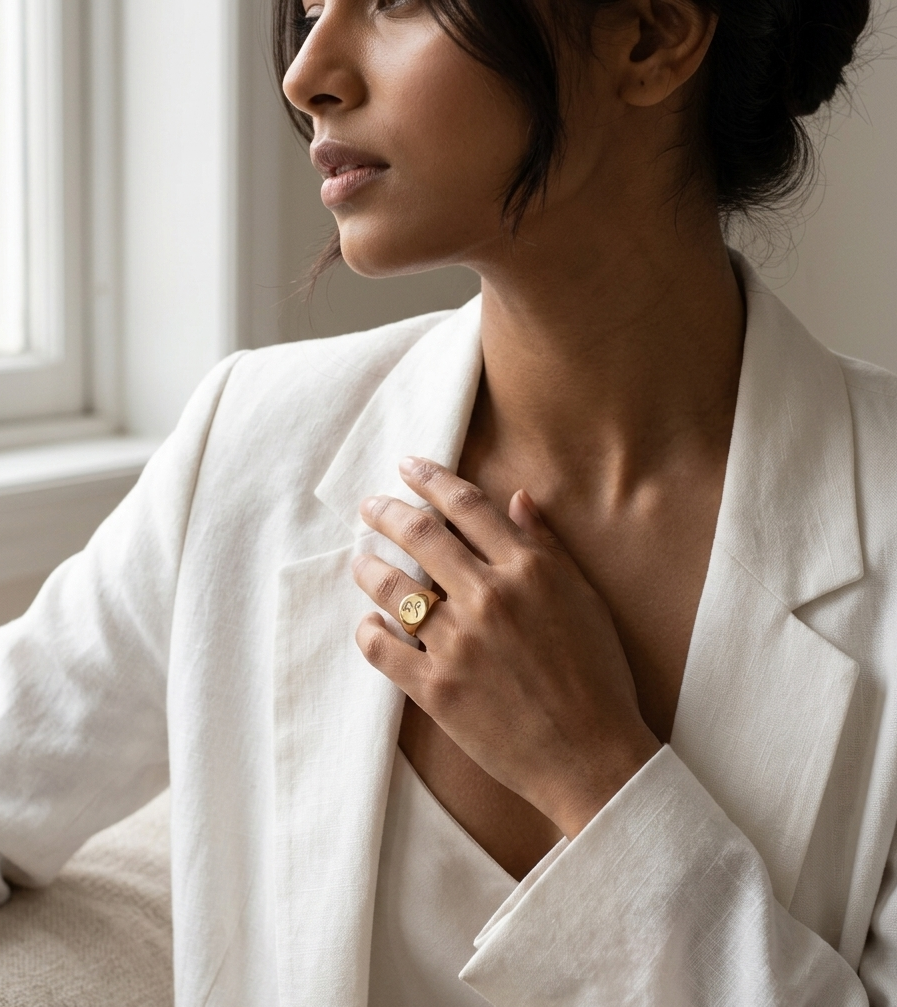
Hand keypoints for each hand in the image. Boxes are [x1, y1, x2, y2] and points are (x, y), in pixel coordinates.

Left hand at [351, 456, 660, 836]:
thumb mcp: (584, 599)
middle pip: (421, 536)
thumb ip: (546, 546)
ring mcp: (458, 643)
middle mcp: (488, 597)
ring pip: (393, 589)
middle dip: (386, 512)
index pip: (466, 506)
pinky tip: (369, 624)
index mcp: (527, 570)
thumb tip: (516, 497)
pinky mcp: (437, 688)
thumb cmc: (598, 675)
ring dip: (368, 567)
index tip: (407, 466)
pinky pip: (384, 650)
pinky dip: (369, 631)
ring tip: (359, 560)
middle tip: (368, 506)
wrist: (592, 755)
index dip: (431, 478)